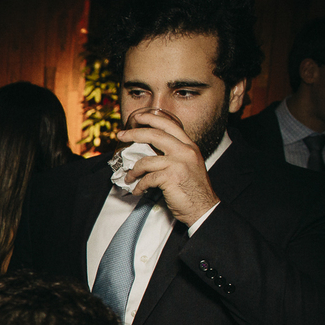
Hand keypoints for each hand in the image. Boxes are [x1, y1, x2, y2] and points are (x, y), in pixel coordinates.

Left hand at [117, 112, 218, 226]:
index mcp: (189, 146)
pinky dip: (139, 186)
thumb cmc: (192, 189)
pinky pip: (147, 179)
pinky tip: (138, 191)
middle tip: (121, 136)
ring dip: (133, 171)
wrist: (203, 208)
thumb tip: (149, 151)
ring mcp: (178, 163)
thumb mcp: (188, 165)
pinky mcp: (171, 177)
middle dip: (134, 134)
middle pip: (155, 135)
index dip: (152, 118)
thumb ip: (174, 154)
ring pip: (146, 161)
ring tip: (129, 178)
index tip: (138, 117)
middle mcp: (185, 151)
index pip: (169, 125)